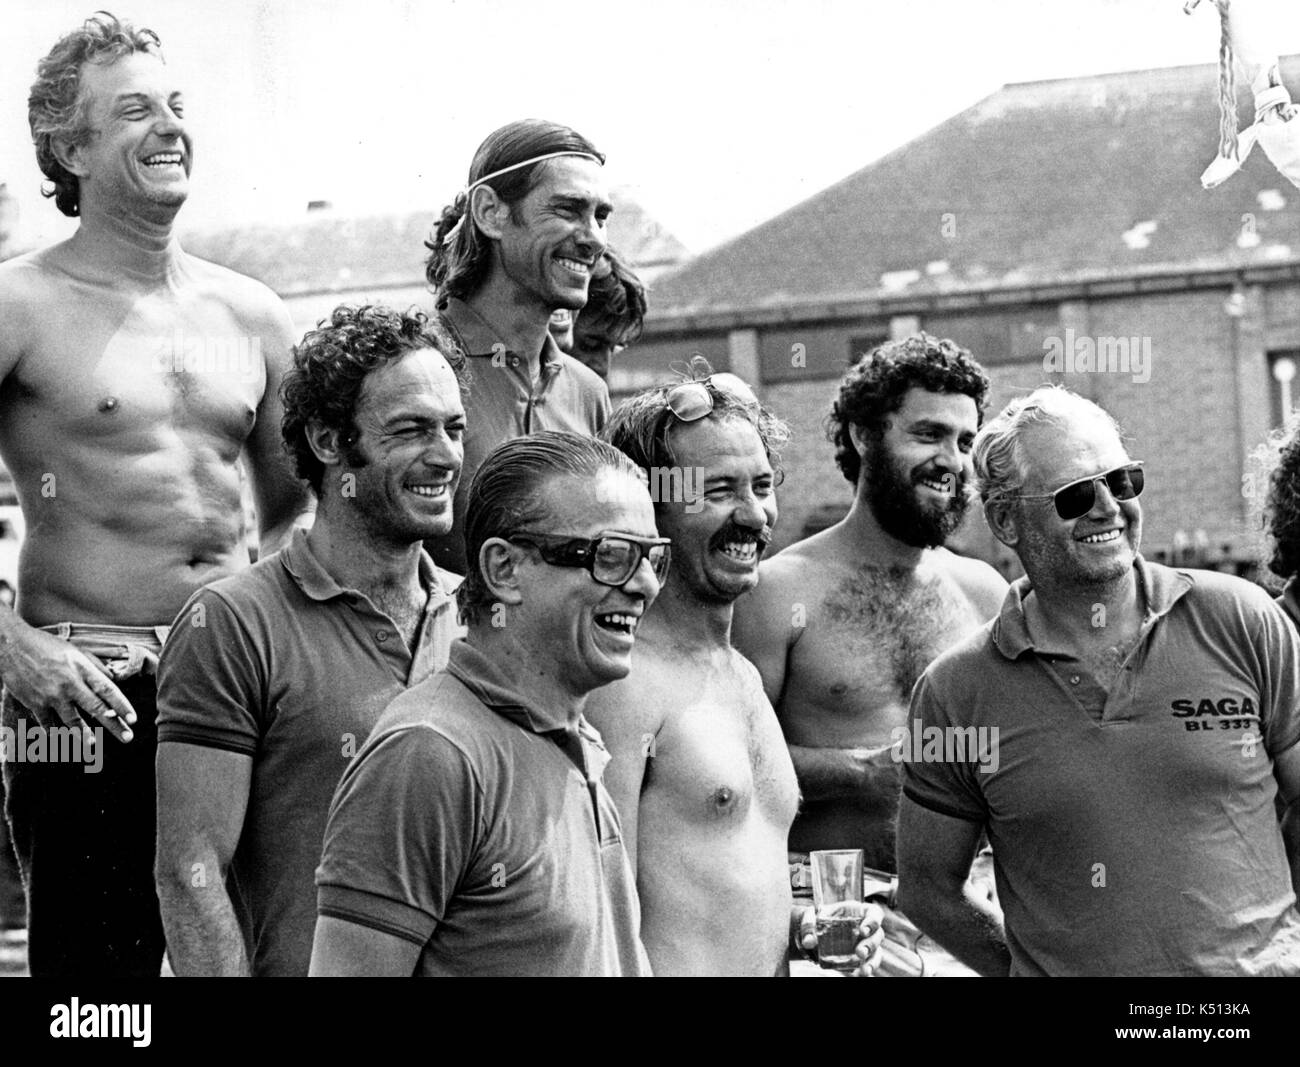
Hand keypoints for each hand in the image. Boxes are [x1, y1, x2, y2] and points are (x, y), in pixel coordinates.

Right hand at [0, 623, 136, 744]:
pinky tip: (62, 739)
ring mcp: (51, 695)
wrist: (11, 645)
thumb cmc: (46, 645)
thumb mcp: (75, 650)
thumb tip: (112, 680)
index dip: (122, 705)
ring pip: (72, 721)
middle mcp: (69, 683)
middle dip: (114, 725)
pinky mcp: (34, 703)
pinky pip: (48, 723)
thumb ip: (94, 666)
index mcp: (82, 668)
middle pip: (96, 708)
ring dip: (84, 735)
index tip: (133, 719)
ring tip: (93, 745)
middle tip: (128, 738)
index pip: (108, 690)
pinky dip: (56, 732)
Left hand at [797, 901, 884, 976]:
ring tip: (864, 970)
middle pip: (878, 935)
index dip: (873, 921)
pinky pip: (869, 963)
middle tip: (859, 952)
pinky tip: (859, 974)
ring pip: (877, 952)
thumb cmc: (819, 920)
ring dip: (872, 961)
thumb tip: (808, 942)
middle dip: (870, 945)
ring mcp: (866, 943)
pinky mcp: (863, 957)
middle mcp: (866, 927)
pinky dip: (866, 969)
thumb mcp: (812, 917)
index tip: (863, 930)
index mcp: (858, 911)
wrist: (816, 933)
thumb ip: (809, 926)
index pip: (875, 913)